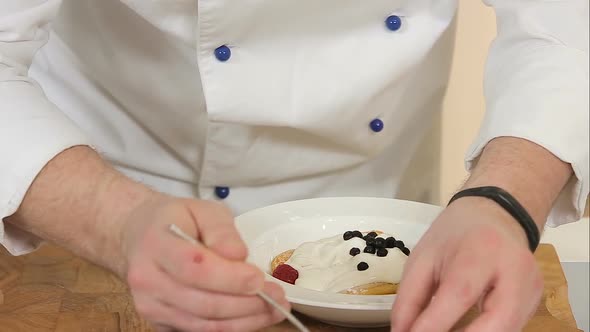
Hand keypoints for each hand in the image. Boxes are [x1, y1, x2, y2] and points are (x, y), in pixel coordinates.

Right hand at [118, 194, 288, 331]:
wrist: (140, 236)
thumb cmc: (178, 220)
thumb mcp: (203, 210)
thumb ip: (222, 230)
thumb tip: (239, 255)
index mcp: (156, 244)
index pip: (195, 268)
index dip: (230, 278)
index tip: (259, 278)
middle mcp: (147, 279)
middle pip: (203, 302)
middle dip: (247, 304)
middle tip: (278, 297)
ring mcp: (150, 306)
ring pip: (204, 324)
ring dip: (245, 321)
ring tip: (274, 309)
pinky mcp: (158, 323)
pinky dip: (231, 328)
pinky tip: (253, 317)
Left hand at [391, 197, 543, 331]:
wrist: (496, 215)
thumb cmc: (454, 236)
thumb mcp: (423, 259)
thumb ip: (409, 299)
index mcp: (480, 250)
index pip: (459, 294)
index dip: (435, 324)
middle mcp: (516, 270)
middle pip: (498, 322)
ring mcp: (531, 289)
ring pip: (508, 331)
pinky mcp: (535, 302)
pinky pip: (510, 328)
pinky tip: (463, 330)